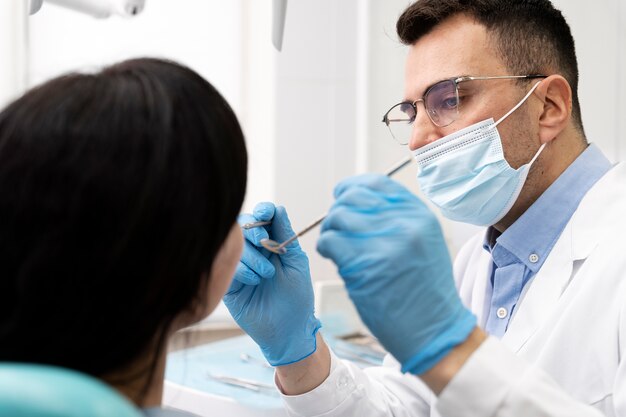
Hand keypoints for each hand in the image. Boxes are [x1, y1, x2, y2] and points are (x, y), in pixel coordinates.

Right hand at [223, 202, 320, 365]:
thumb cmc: (296, 298)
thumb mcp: (296, 263)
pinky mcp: (229, 283)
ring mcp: (240, 267)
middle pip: (243, 226)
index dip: (262, 210)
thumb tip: (279, 209)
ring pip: (234, 245)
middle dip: (253, 230)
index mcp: (272, 243)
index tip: (266, 213)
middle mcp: (254, 252)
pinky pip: (227, 267)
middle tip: (265, 244)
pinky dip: (242, 271)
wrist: (288, 330)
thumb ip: (286, 236)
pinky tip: (254, 283)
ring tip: (267, 275)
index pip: (262, 217)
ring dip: (252, 256)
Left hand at [317, 174, 475, 374]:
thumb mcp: (425, 242)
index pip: (377, 183)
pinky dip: (325, 247)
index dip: (353, 187)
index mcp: (419, 215)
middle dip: (338, 211)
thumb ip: (398, 219)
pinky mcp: (364, 266)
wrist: (434, 329)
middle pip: (353, 198)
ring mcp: (384, 244)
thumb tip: (359, 201)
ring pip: (338, 218)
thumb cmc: (425, 290)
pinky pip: (330, 241)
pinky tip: (333, 258)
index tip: (342, 197)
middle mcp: (404, 224)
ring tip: (336, 247)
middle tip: (337, 229)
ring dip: (330, 231)